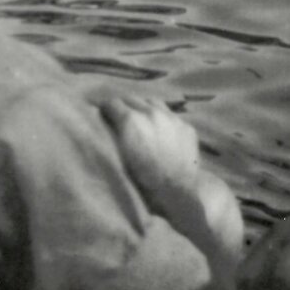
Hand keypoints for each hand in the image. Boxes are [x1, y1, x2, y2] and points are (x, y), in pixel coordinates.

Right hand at [100, 95, 200, 213]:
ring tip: (142, 119)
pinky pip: (170, 114)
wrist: (178, 190)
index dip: (106, 109)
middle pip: (131, 98)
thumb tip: (109, 125)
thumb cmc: (144, 181)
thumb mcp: (121, 158)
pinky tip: (162, 130)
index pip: (112, 102)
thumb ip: (115, 135)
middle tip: (120, 117)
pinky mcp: (185, 125)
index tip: (104, 115)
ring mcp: (170, 117)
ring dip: (144, 107)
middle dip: (123, 106)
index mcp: (130, 120)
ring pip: (152, 101)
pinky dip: (162, 118)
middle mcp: (150, 112)